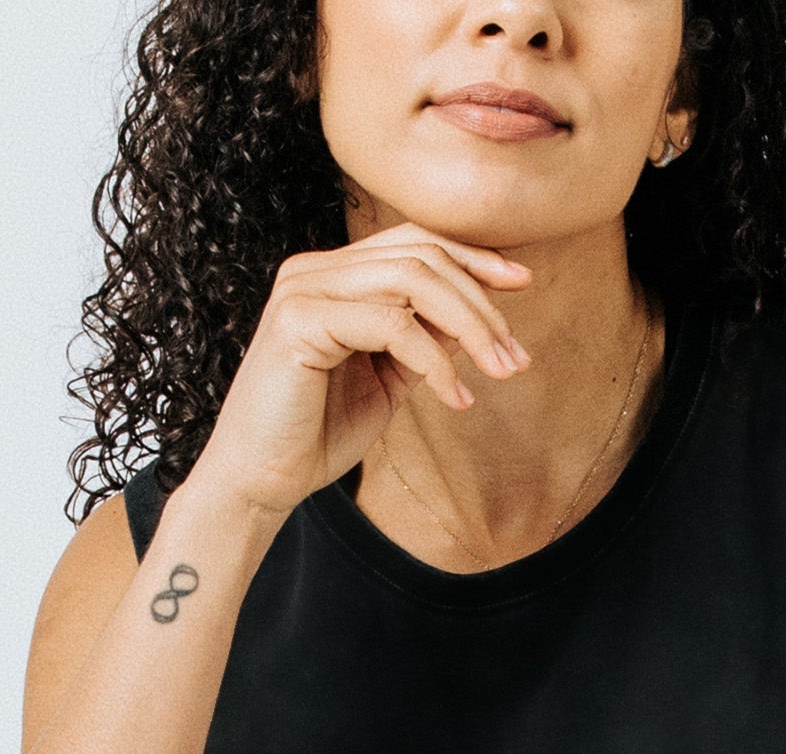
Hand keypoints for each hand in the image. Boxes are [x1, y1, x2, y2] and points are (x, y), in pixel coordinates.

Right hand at [187, 222, 533, 521]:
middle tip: (517, 357)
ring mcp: (303, 289)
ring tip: (503, 373)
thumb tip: (475, 316)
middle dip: (482, 303)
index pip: (413, 242)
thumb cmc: (319, 432)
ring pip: (411, 281)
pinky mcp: (298, 321)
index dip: (473, 257)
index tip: (523, 282)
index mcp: (333, 276)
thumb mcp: (388, 379)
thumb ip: (423, 341)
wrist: (262, 478)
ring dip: (470, 327)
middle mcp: (315, 270)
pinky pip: (390, 325)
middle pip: (421, 255)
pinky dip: (435, 361)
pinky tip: (458, 399)